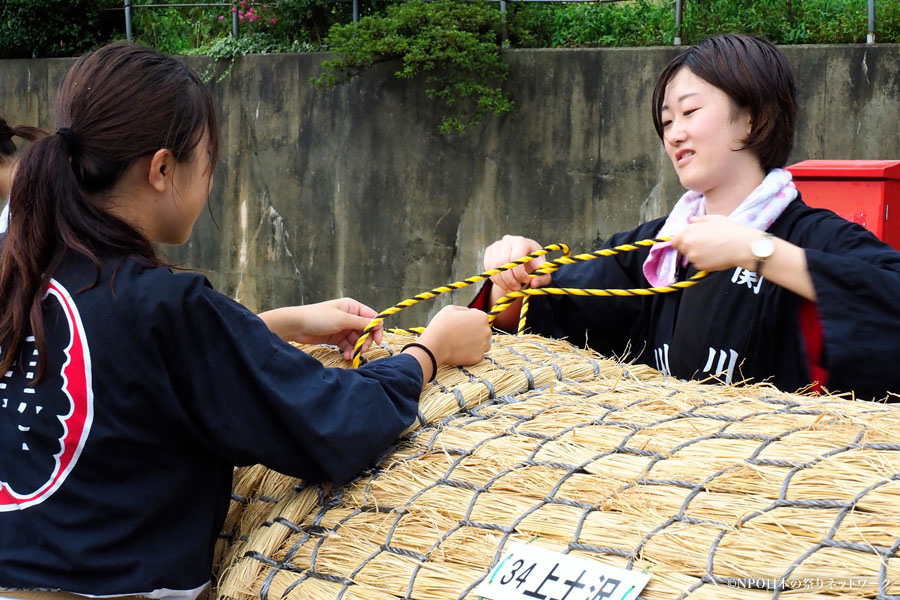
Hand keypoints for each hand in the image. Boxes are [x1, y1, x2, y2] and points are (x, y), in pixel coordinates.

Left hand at [258, 298, 382, 359]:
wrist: (296, 325)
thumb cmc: (318, 317)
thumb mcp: (342, 319)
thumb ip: (361, 322)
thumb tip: (378, 324)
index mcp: (352, 307)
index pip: (372, 317)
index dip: (377, 329)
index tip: (378, 341)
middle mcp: (350, 316)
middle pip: (366, 330)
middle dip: (366, 341)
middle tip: (362, 350)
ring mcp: (343, 327)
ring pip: (357, 340)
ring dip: (357, 348)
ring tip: (352, 355)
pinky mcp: (336, 337)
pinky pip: (348, 345)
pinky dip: (349, 351)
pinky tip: (346, 356)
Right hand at [417, 305, 490, 367]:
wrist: (435, 345)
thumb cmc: (441, 325)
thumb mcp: (451, 309)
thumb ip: (464, 309)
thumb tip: (470, 312)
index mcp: (481, 317)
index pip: (481, 318)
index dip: (471, 321)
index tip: (462, 325)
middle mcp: (486, 331)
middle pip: (484, 331)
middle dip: (476, 333)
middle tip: (461, 335)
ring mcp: (483, 345)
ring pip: (483, 344)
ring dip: (476, 344)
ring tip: (461, 344)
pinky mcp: (478, 357)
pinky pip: (478, 355)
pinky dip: (471, 354)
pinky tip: (461, 351)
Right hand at [483, 235, 552, 304]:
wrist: (523, 257)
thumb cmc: (534, 263)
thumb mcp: (543, 271)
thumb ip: (542, 278)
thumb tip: (533, 284)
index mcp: (522, 242)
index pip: (516, 258)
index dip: (520, 273)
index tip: (526, 281)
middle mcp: (508, 240)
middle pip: (504, 263)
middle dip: (510, 280)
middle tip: (517, 289)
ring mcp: (497, 245)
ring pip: (494, 267)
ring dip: (502, 282)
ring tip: (511, 289)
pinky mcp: (489, 250)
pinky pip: (488, 268)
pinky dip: (495, 279)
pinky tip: (504, 284)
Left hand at [670, 215, 758, 271]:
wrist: (742, 246)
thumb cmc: (730, 230)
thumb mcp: (714, 219)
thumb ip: (699, 220)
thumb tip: (689, 220)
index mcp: (689, 232)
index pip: (674, 241)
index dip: (680, 241)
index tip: (688, 241)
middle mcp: (688, 244)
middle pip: (681, 249)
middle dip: (689, 247)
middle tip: (704, 244)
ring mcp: (693, 256)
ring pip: (690, 257)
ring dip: (697, 255)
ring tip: (712, 249)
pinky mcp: (700, 266)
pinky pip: (698, 264)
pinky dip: (704, 262)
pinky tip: (715, 256)